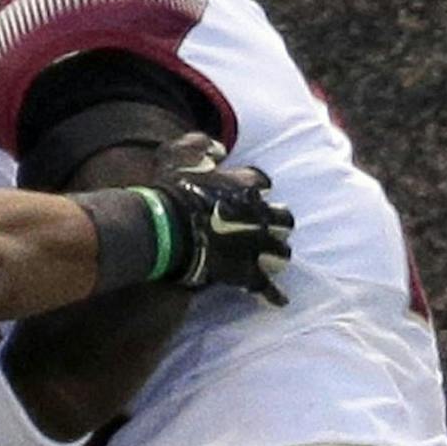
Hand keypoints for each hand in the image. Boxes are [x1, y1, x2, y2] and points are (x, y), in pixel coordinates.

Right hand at [144, 133, 293, 305]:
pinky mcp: (244, 272)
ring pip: (281, 251)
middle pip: (281, 218)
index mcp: (245, 185)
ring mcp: (254, 246)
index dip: (255, 187)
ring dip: (276, 252)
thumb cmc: (167, 190)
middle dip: (276, 223)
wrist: (164, 228)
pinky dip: (273, 294)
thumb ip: (199, 144)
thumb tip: (219, 150)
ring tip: (272, 257)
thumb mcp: (176, 154)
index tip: (249, 192)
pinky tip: (281, 301)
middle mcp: (257, 215)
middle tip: (267, 227)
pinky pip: (265, 285)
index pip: (262, 182)